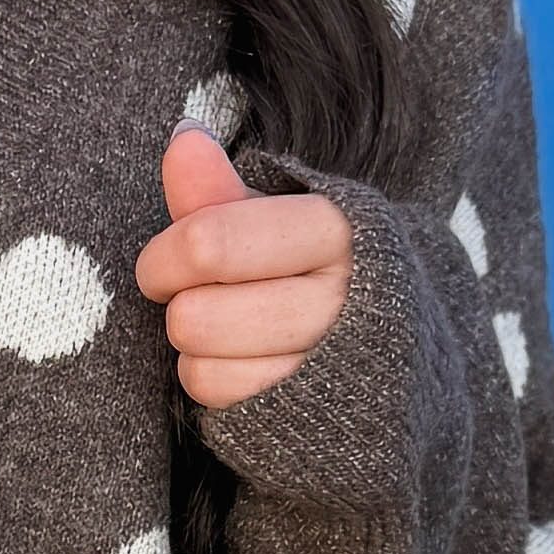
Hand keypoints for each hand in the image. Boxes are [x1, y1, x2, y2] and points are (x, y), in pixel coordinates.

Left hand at [138, 122, 353, 407]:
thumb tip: (184, 141)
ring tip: (221, 324)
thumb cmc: (306, 263)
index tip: (164, 261)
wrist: (389, 340)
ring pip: (202, 360)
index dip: (164, 256)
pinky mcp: (309, 412)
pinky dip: (208, 376)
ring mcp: (328, 365)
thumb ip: (220, 188)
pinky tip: (235, 358)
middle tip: (192, 294)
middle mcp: (341, 300)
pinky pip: (217, 395)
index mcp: (336, 230)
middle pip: (196, 314)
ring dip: (193, 342)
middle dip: (177, 302)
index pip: (210, 245)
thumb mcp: (273, 215)